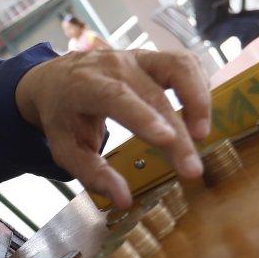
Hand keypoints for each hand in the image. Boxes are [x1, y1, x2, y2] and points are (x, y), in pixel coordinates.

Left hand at [16, 48, 210, 207]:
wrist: (56, 78)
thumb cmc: (62, 116)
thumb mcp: (65, 149)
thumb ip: (92, 174)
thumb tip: (124, 200)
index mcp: (85, 85)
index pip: (117, 97)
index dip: (144, 117)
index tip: (167, 140)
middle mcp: (114, 65)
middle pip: (153, 95)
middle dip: (178, 132)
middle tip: (192, 170)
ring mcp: (137, 57)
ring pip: (178, 66)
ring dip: (198, 99)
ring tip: (202, 135)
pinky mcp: (155, 58)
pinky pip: (185, 64)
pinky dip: (199, 88)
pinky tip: (200, 116)